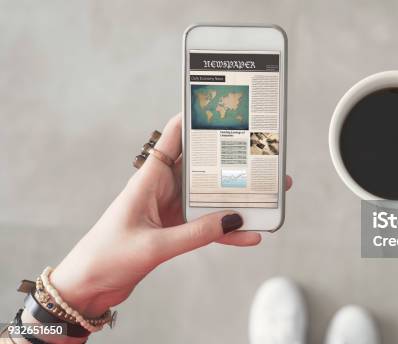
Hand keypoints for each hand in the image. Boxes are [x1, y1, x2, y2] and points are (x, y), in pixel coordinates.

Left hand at [49, 114, 292, 317]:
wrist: (88, 286)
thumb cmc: (107, 257)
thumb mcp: (154, 245)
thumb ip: (195, 233)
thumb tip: (233, 220)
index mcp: (149, 179)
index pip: (173, 138)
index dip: (194, 119)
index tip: (222, 108)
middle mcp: (162, 189)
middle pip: (202, 167)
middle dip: (231, 162)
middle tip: (260, 158)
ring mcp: (170, 210)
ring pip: (210, 197)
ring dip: (236, 198)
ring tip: (267, 196)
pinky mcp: (174, 230)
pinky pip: (207, 225)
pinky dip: (227, 230)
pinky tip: (249, 235)